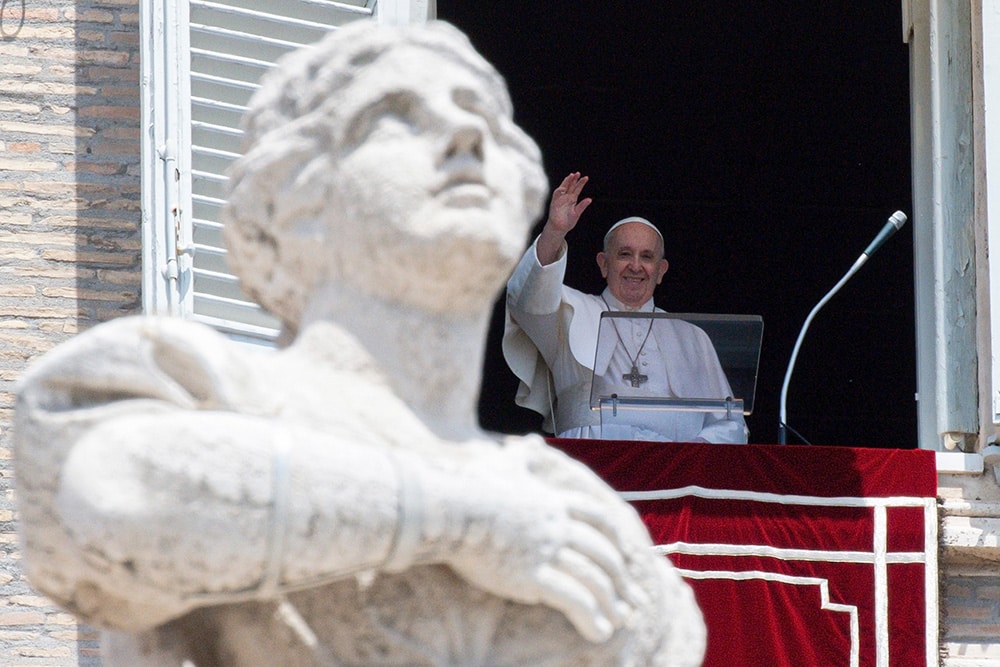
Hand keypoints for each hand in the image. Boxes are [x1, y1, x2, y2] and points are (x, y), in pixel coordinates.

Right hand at [440, 441, 644, 643]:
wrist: (452, 508)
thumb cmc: (472, 486)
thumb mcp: (504, 465)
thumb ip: (522, 457)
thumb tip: (529, 443)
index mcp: (553, 503)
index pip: (597, 517)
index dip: (615, 536)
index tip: (625, 553)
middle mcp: (558, 526)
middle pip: (602, 552)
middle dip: (621, 577)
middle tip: (634, 598)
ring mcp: (548, 552)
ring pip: (594, 578)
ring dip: (612, 602)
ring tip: (622, 621)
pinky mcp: (533, 577)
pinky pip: (573, 600)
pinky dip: (591, 617)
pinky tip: (600, 632)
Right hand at [536, 172, 591, 264]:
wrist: (560, 228)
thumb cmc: (568, 222)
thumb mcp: (577, 213)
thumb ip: (582, 206)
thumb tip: (590, 199)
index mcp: (572, 199)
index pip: (577, 189)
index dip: (581, 183)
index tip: (586, 177)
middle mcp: (566, 197)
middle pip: (570, 186)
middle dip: (574, 179)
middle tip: (578, 173)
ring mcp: (560, 199)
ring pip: (563, 187)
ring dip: (567, 182)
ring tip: (571, 176)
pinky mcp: (554, 202)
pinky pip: (556, 195)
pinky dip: (559, 191)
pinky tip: (564, 187)